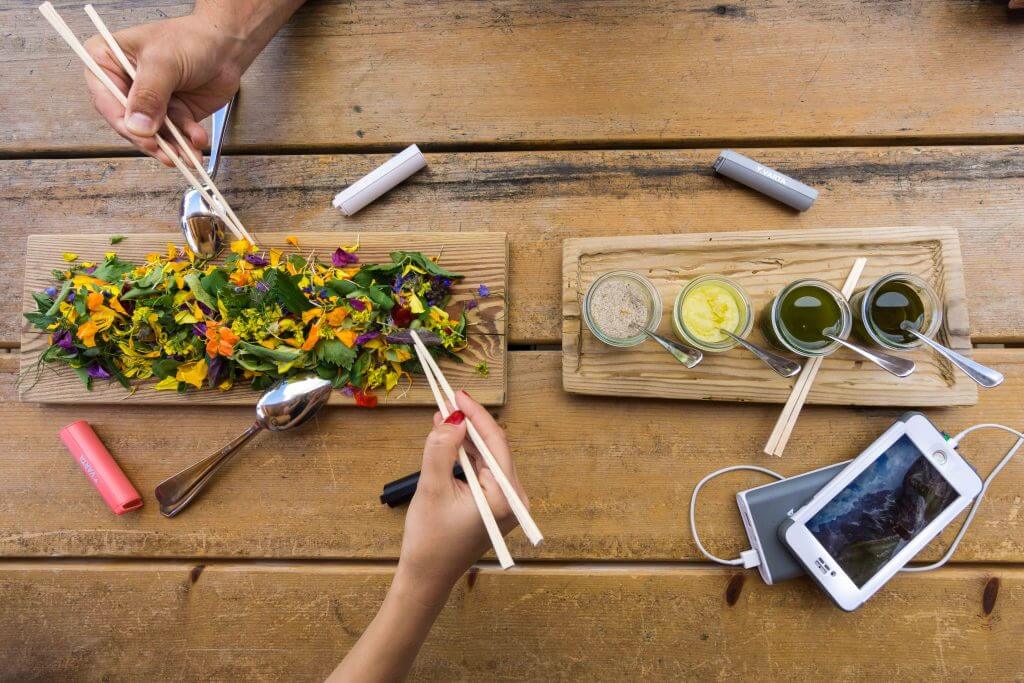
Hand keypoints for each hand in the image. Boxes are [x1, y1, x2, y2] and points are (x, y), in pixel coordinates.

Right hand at [83, 13, 243, 165]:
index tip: (143, 137)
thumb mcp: (164, 63)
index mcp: (108, 60)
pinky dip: (187, 142)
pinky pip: (175, 134)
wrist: (225, 46)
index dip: (123, 121)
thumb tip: (138, 126)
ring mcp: (149, 101)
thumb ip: (149, 95)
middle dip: (150, 140)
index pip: (105, 98)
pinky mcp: (171, 113)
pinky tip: (197, 141)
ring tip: (186, 156)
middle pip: (128, 122)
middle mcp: (125, 84)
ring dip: (172, 147)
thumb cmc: (191, 39)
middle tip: (167, 153)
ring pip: (154, 133)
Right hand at [396, 390, 527, 605]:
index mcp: (505, 497)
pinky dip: (466, 454)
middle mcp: (514, 499)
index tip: (457, 394)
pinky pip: (482, 470)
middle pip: (494, 448)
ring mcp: (506, 502)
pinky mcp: (495, 505)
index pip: (495, 443)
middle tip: (448, 399)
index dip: (476, 415)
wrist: (427, 578)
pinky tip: (449, 438)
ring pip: (487, 457)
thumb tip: (453, 418)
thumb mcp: (431, 489)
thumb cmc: (429, 541)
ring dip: (466, 437)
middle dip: (469, 423)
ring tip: (443, 414)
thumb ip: (441, 449)